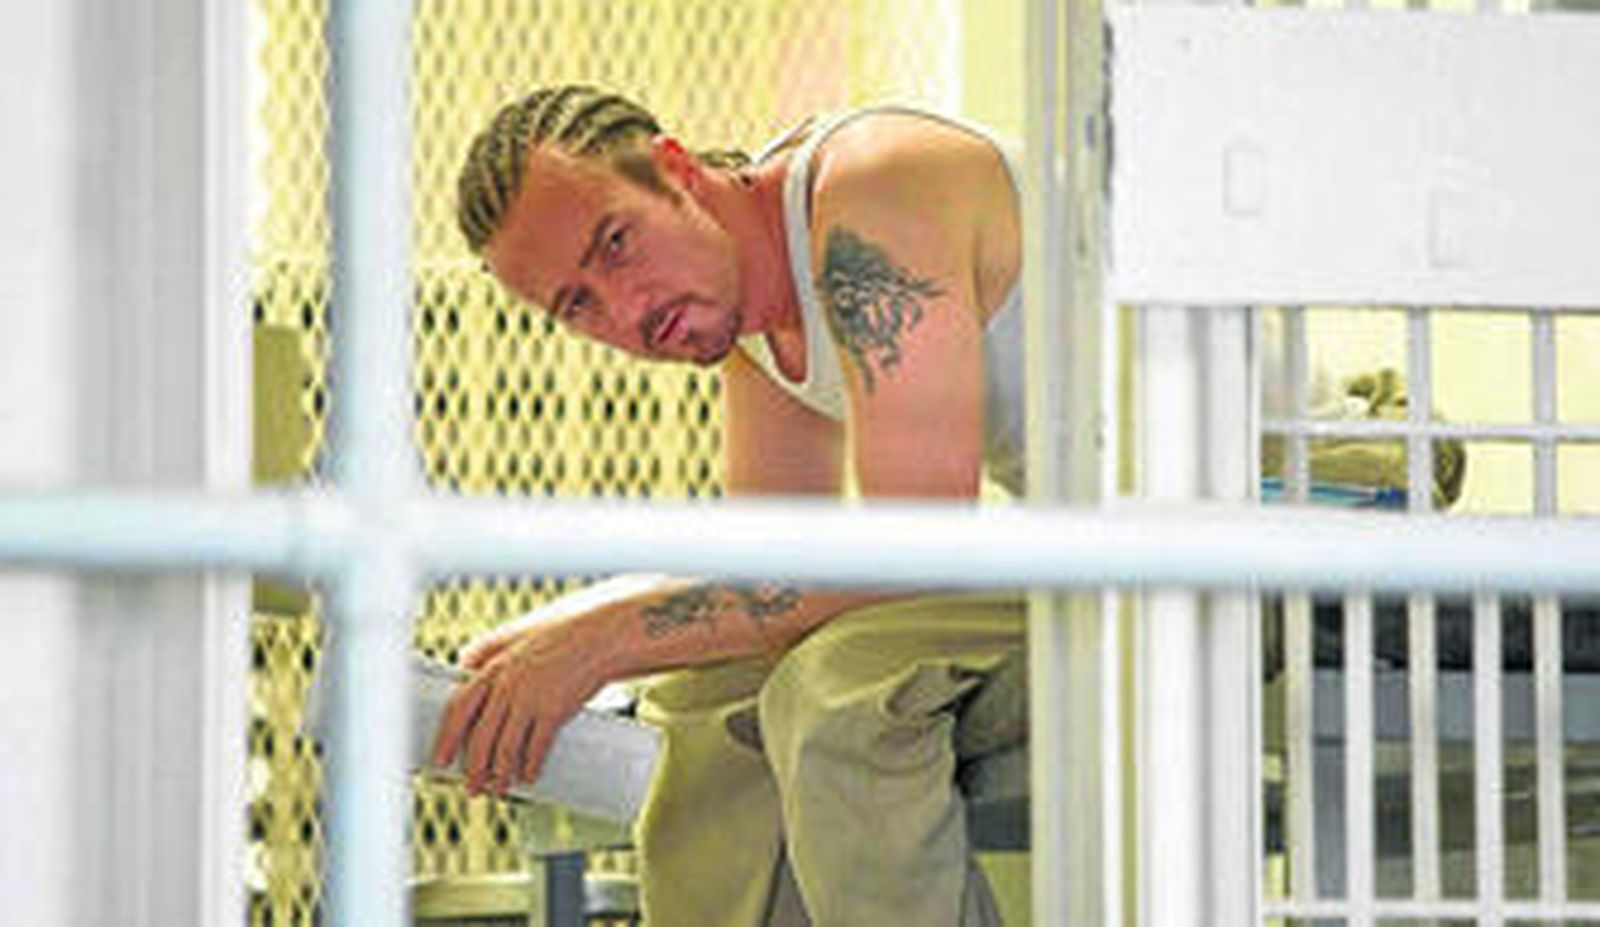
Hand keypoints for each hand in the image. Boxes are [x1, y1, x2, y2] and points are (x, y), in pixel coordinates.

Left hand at [429, 615, 611, 796]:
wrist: (602, 634)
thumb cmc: (562, 629)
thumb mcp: (516, 632)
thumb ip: (489, 649)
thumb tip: (464, 665)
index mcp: (492, 665)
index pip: (458, 708)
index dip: (447, 738)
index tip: (440, 759)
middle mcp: (507, 684)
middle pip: (480, 737)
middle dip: (473, 768)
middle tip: (471, 788)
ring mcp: (530, 698)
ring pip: (506, 748)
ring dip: (499, 775)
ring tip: (498, 789)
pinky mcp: (554, 711)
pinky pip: (536, 748)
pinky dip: (529, 767)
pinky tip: (528, 777)